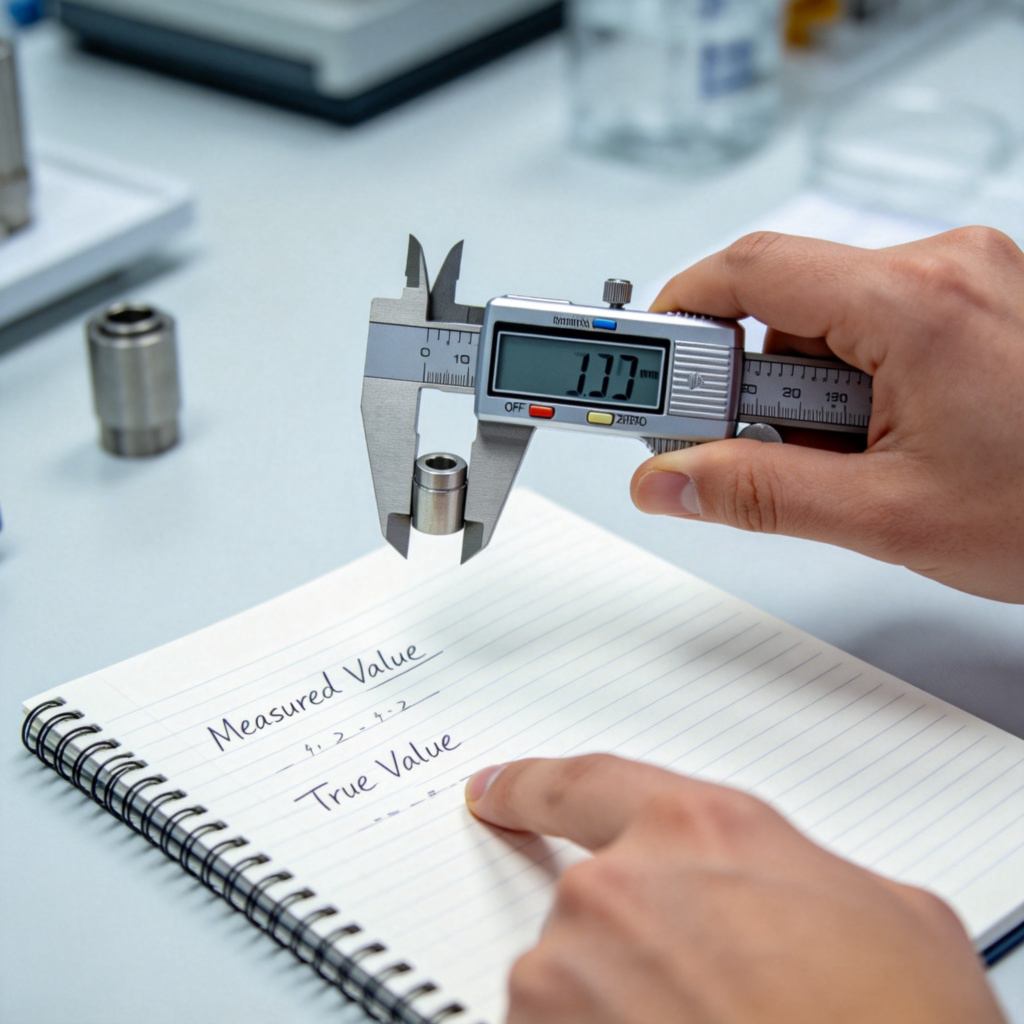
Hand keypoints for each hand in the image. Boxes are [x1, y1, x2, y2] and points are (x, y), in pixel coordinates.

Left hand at [466, 754, 1005, 1023]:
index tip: (493, 790)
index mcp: (696, 829)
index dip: (531, 786)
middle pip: (593, 900)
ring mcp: (570, 974)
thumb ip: (793, 875)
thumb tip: (781, 898)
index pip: (584, 783)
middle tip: (710, 988)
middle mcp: (617, 889)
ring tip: (703, 1023)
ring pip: (572, 979)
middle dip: (638, 942)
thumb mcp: (886, 913)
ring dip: (617, 1004)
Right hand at [630, 227, 1023, 601]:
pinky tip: (878, 442)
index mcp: (915, 301)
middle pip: (787, 301)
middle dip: (751, 382)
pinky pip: (874, 328)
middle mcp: (944, 269)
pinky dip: (850, 386)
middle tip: (750, 450)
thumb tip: (671, 481)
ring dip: (805, 392)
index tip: (646, 365)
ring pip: (829, 320)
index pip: (749, 269)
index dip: (679, 312)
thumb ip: (758, 495)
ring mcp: (966, 282)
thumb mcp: (886, 515)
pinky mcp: (975, 305)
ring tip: (847, 461)